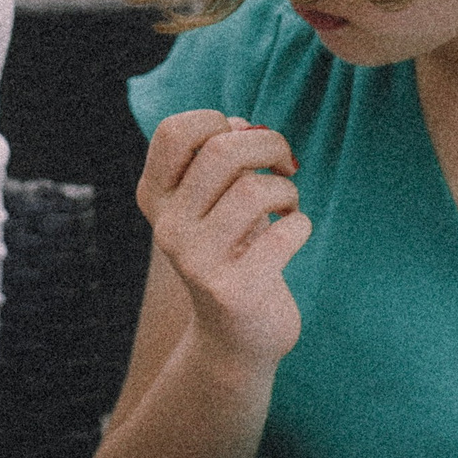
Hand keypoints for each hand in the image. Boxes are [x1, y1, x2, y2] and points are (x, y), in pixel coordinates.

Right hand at [135, 109, 310, 366]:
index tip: (242, 141)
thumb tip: (248, 127)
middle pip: (221, 151)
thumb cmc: (235, 250)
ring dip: (286, 190)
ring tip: (287, 206)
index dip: (218, 121)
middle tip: (286, 163)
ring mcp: (196, 260)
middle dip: (269, 144)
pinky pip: (283, 234)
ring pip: (252, 190)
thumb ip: (223, 158)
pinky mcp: (232, 290)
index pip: (174, 131)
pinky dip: (301, 225)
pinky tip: (294, 234)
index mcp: (156, 196)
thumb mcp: (215, 200)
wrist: (235, 335)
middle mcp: (167, 227)